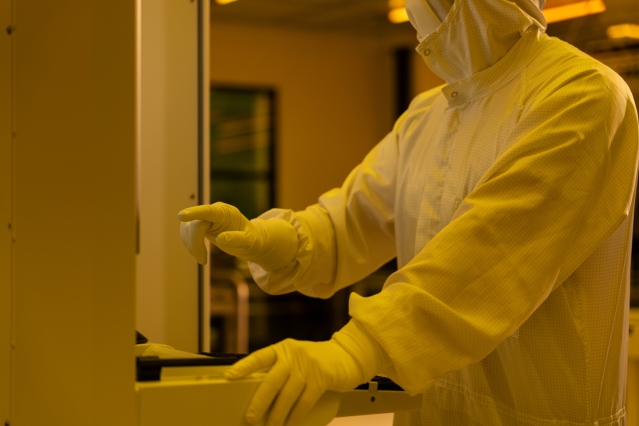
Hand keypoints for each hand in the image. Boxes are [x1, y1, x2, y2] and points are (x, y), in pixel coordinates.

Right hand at [177, 202, 296, 269]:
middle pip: (195, 224)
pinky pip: (187, 231)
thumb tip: (220, 239)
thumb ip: (236, 239)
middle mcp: (214, 212)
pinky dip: (190, 244)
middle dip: (195, 243)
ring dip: (191, 244)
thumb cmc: (252, 240)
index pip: (208, 211)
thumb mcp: (249, 242)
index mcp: (226, 213)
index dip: (194, 213)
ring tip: (202, 259)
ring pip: (188, 228)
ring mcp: (207, 217)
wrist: (251, 240)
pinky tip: (198, 253)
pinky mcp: (201, 224)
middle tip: (202, 260)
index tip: (181, 216)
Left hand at [225, 320, 389, 425]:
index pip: (259, 357)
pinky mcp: (322, 377)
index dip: (244, 366)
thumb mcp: (296, 360)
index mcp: (283, 349)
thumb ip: (280, 372)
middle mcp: (293, 354)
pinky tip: (290, 424)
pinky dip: (296, 416)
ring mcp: (308, 365)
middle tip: (250, 417)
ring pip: (288, 394)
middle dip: (260, 401)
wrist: (347, 356)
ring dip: (278, 414)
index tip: (229, 376)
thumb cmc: (317, 362)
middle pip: (272, 380)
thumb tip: (259, 398)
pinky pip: (304, 401)